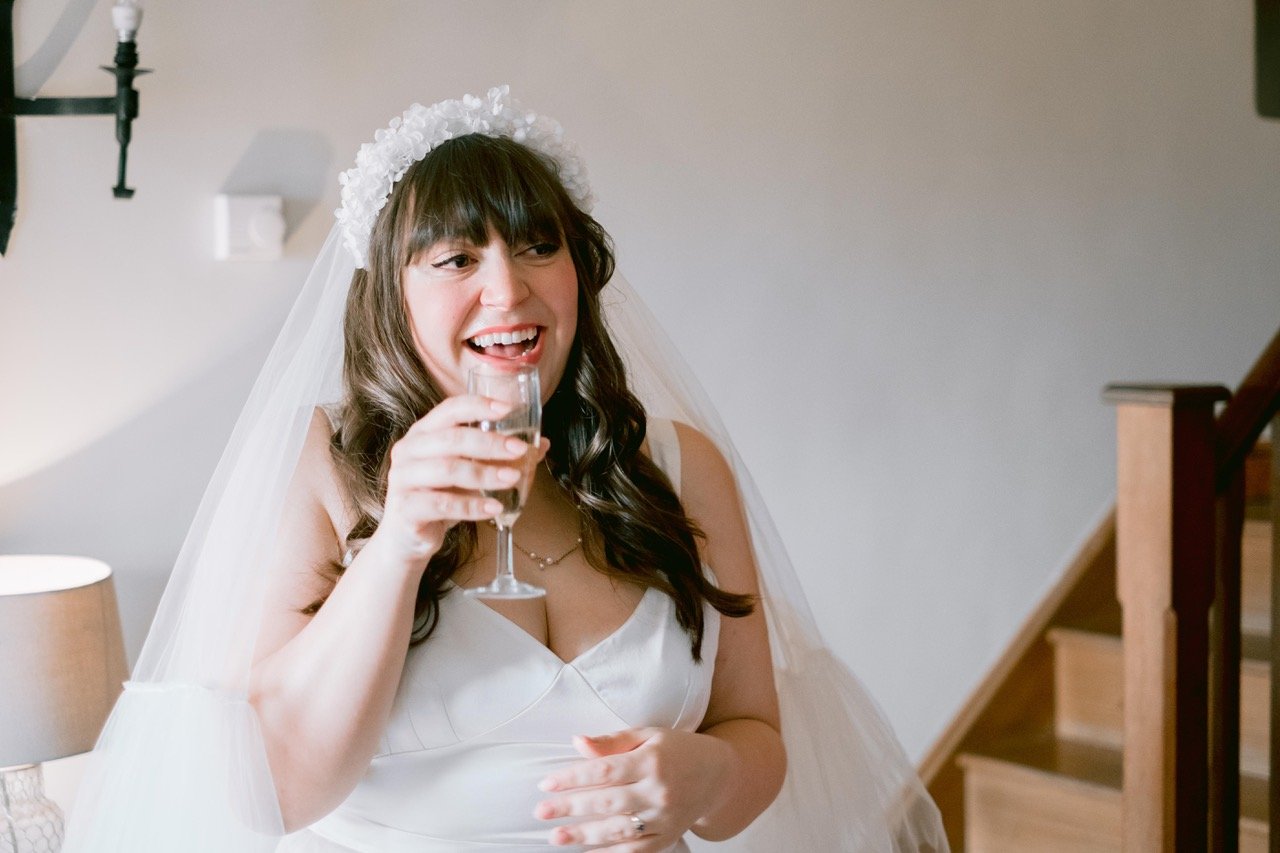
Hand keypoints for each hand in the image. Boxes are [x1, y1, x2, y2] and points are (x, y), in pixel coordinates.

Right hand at [370, 395, 546, 565]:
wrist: (406, 539)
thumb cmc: (438, 498)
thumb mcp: (468, 474)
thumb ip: (498, 457)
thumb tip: (541, 445)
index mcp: (422, 433)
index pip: (449, 409)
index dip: (478, 406)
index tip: (508, 409)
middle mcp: (408, 450)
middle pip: (451, 438)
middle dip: (489, 442)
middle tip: (520, 449)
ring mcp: (402, 479)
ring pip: (448, 469)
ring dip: (485, 473)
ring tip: (512, 478)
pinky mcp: (405, 508)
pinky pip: (442, 504)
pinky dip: (472, 505)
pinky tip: (495, 508)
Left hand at [534, 728, 732, 850]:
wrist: (717, 775)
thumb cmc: (676, 750)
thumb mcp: (648, 735)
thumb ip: (612, 741)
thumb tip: (577, 742)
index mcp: (652, 760)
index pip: (605, 770)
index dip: (573, 778)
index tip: (546, 784)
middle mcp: (659, 791)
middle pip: (608, 803)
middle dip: (570, 809)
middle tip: (541, 812)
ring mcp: (665, 819)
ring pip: (619, 831)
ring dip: (584, 836)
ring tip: (556, 837)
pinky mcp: (668, 838)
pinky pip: (635, 851)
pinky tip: (587, 852)